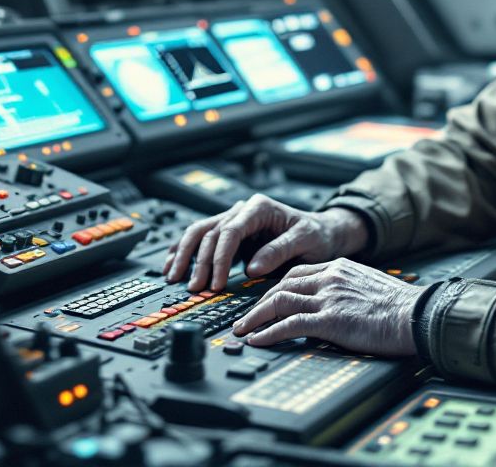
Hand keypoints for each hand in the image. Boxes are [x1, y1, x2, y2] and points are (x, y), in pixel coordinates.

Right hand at [163, 194, 368, 291]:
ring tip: (173, 277)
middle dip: (197, 261)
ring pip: (199, 232)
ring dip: (184, 254)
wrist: (322, 233)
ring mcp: (235, 221)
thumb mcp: (306, 241)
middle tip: (194, 287)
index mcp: (260, 207)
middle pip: (209, 231)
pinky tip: (172, 264)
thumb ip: (279, 251)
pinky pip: (201, 239)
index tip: (215, 281)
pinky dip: (185, 251)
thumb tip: (252, 268)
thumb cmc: (317, 235)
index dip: (219, 257)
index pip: (231, 230)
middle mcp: (244, 210)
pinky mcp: (231, 235)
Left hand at [232, 259, 419, 356]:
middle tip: (243, 318)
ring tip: (241, 332)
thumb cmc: (399, 307)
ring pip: (279, 301)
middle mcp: (330, 277)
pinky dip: (269, 333)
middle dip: (258, 303)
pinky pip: (290, 324)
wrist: (415, 314)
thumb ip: (345, 291)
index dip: (275, 288)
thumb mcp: (368, 288)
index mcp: (339, 267)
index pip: (297, 274)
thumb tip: (332, 308)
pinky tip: (257, 341)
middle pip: (282, 285)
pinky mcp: (331, 319)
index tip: (264, 302)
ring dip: (255, 318)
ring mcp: (329, 297)